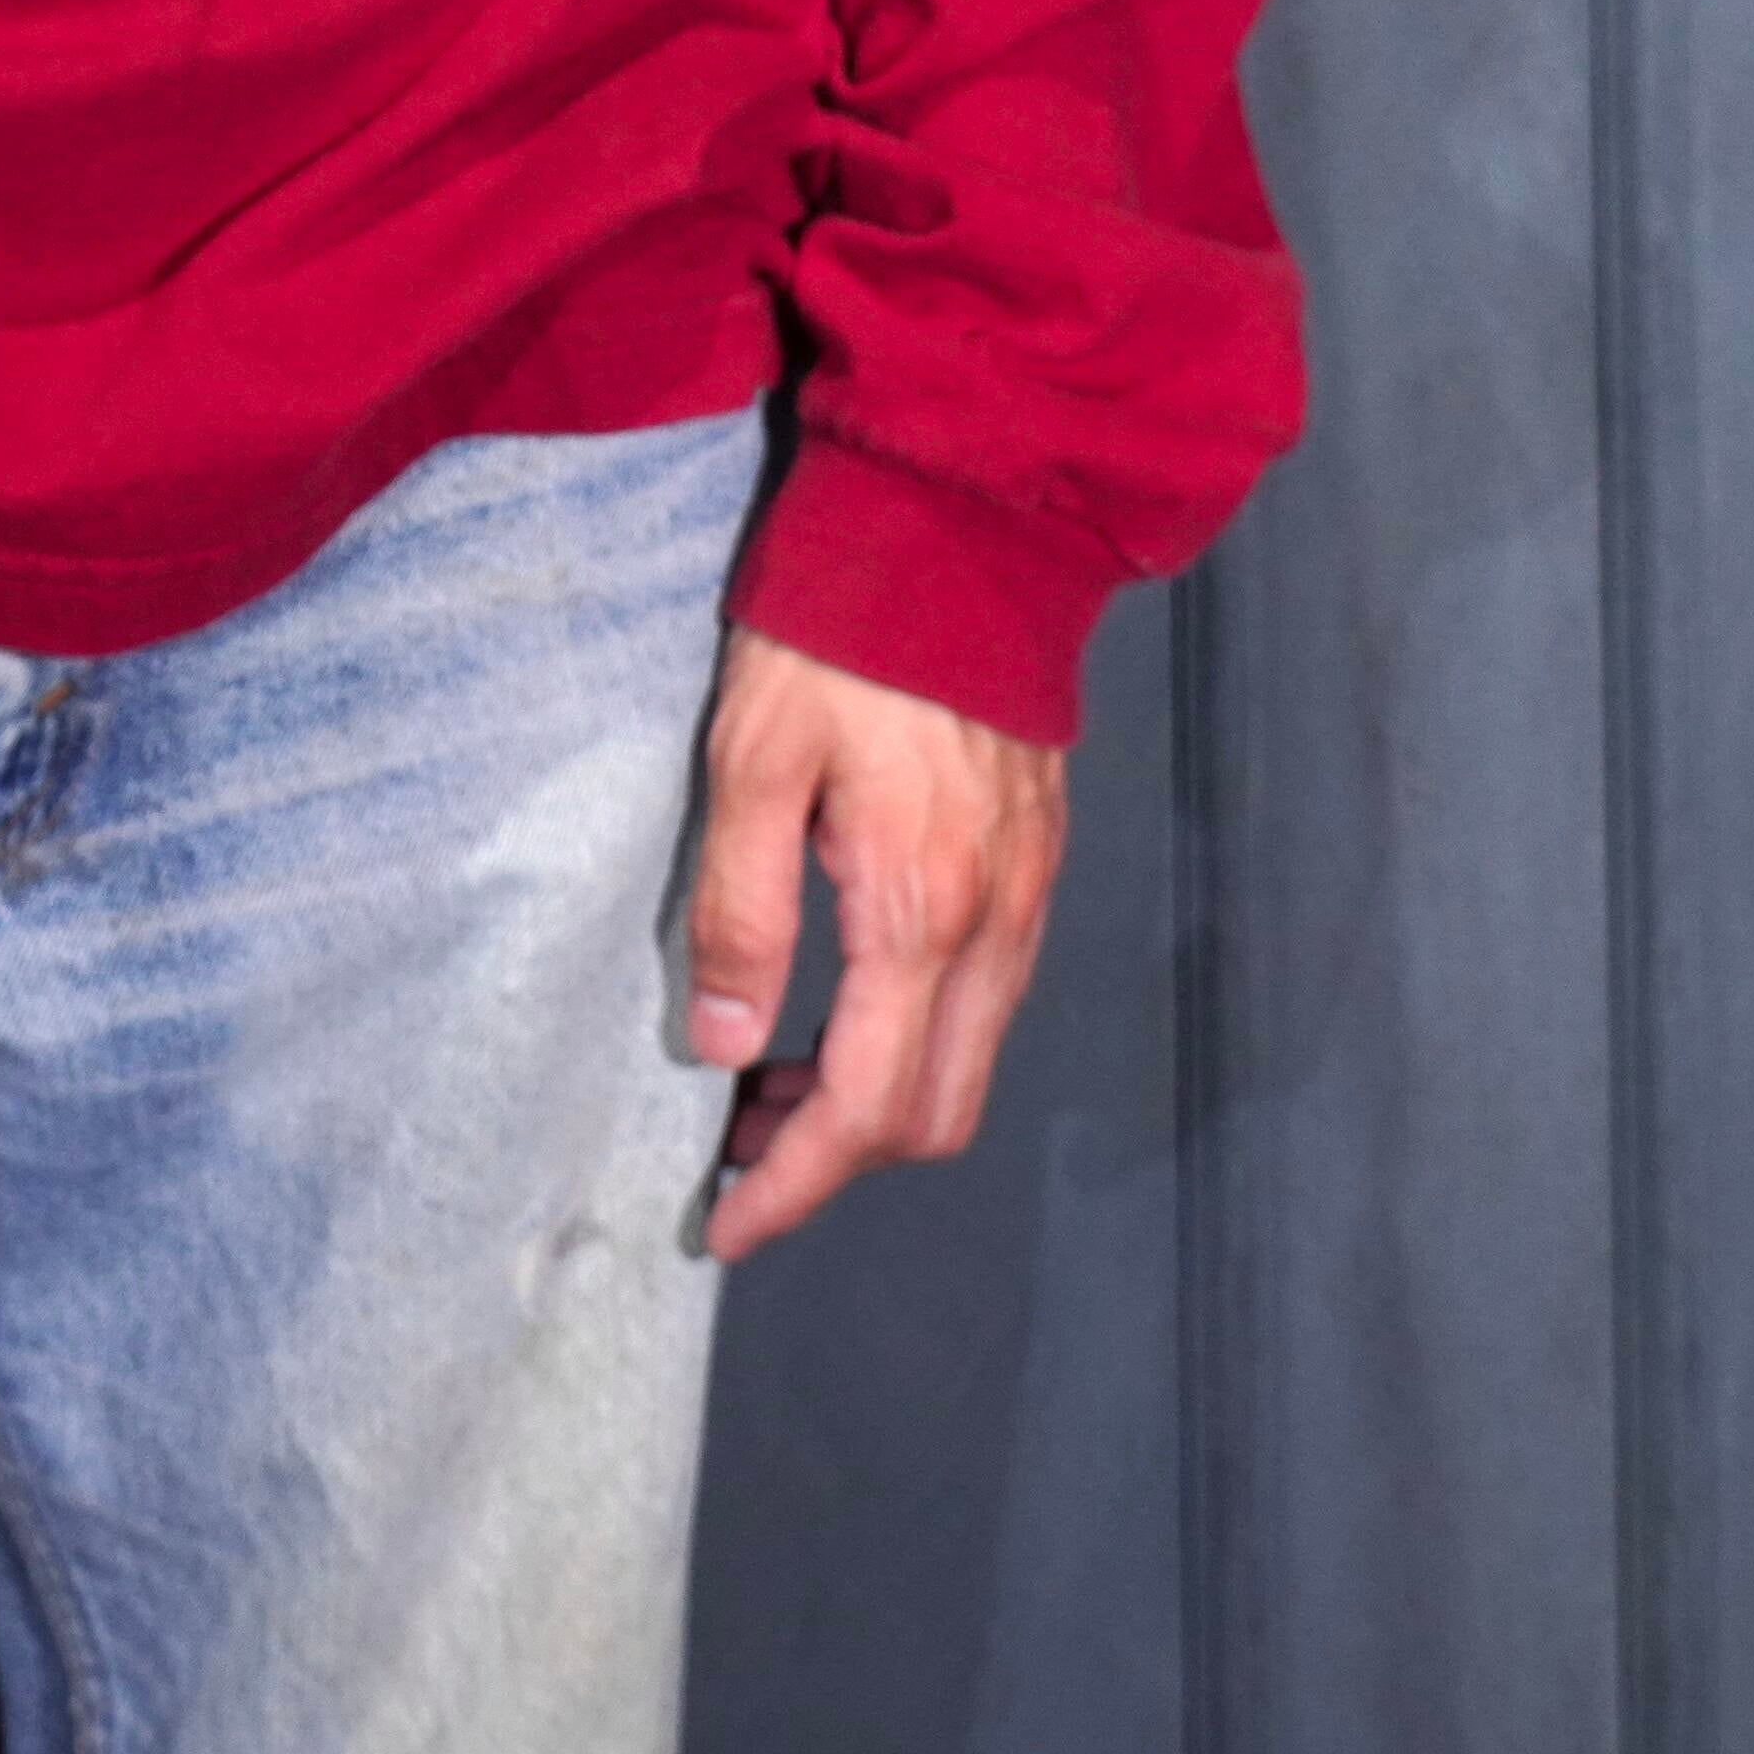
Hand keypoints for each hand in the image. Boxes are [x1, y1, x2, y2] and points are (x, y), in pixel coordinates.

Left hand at [678, 626, 1066, 1259]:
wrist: (961, 531)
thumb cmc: (837, 635)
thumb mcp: (750, 760)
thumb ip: (737, 909)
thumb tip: (719, 1045)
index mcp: (918, 911)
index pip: (864, 1106)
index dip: (793, 1184)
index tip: (725, 1221)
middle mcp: (995, 925)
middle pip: (932, 1114)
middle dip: (833, 1159)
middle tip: (732, 1148)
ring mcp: (1028, 897)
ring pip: (965, 1064)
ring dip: (872, 1100)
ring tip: (763, 1079)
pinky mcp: (1034, 863)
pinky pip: (986, 1001)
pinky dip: (913, 1039)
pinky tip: (836, 1003)